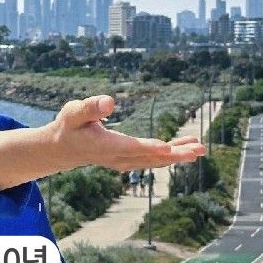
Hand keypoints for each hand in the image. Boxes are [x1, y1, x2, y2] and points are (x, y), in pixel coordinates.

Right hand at [0, 94, 205, 191]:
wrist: (62, 148)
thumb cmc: (68, 126)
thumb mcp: (73, 112)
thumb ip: (90, 107)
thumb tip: (109, 102)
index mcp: (106, 147)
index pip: (133, 148)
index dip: (151, 147)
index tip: (170, 147)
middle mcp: (118, 158)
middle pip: (151, 158)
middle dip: (176, 154)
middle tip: (199, 149)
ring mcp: (124, 161)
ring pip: (155, 160)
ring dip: (178, 154)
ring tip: (199, 147)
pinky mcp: (128, 159)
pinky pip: (153, 159)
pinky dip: (169, 154)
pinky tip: (184, 148)